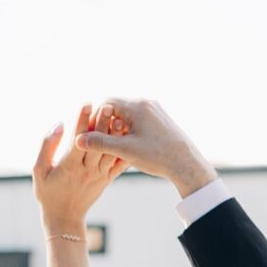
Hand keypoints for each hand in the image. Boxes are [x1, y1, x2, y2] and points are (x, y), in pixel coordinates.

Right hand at [33, 106, 123, 238]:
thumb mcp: (39, 170)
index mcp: (70, 166)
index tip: (86, 104)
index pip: (78, 139)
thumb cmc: (48, 193)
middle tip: (108, 105)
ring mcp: (100, 175)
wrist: (65, 218)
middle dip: (102, 123)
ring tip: (121, 117)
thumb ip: (47, 146)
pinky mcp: (107, 180)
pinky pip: (118, 164)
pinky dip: (124, 149)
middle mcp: (87, 170)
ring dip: (116, 134)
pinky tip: (128, 136)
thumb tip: (59, 124)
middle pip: (98, 143)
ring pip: (111, 152)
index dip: (82, 120)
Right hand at [79, 98, 216, 197]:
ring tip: (112, 146)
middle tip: (97, 141)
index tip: (89, 133)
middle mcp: (147, 103)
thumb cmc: (158, 157)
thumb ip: (101, 143)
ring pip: (127, 114)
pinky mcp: (161, 119)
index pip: (106, 102)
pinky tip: (128, 146)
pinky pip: (138, 120)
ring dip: (116, 127)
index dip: (94, 117)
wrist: (188, 164)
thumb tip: (78, 140)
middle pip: (117, 107)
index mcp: (138, 106)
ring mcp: (155, 110)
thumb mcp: (125, 151)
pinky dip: (129, 130)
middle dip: (105, 123)